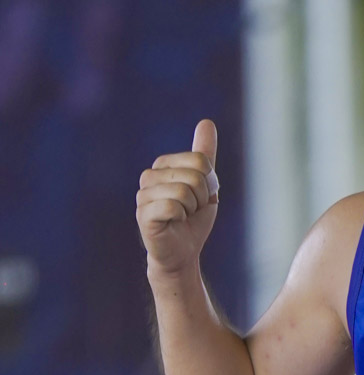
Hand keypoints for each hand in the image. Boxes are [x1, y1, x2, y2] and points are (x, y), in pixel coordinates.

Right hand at [136, 118, 219, 275]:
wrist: (182, 253)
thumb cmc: (193, 221)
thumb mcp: (205, 185)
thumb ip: (205, 154)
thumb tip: (206, 121)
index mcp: (163, 164)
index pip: (200, 161)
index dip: (209, 184)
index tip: (200, 198)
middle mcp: (149, 175)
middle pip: (195, 176)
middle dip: (202, 198)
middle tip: (191, 211)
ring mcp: (143, 194)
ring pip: (185, 191)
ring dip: (192, 209)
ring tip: (182, 218)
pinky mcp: (143, 213)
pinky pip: (174, 206)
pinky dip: (181, 218)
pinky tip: (173, 224)